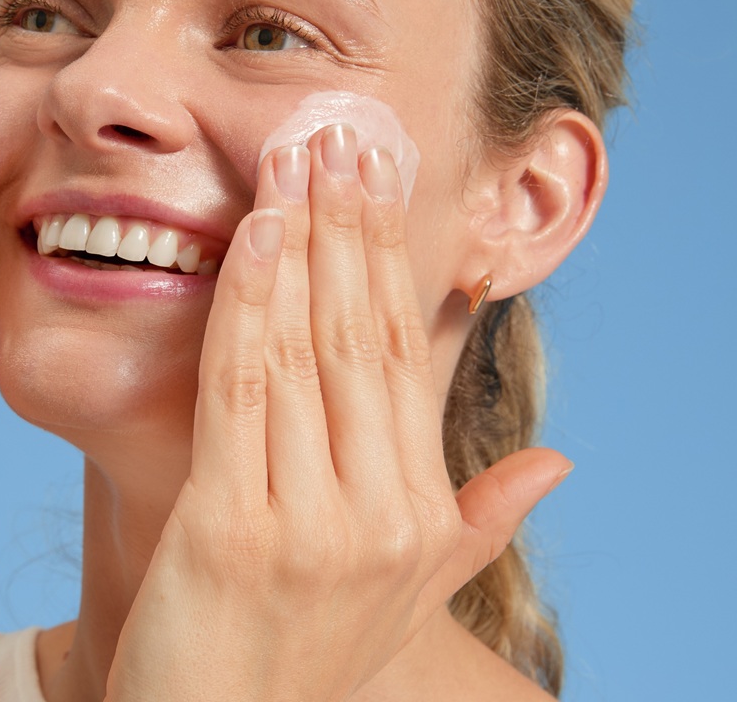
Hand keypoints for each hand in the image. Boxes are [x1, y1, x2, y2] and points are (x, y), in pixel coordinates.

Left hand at [106, 125, 569, 701]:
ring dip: (298, 242)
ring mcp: (305, 527)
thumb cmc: (306, 655)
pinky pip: (238, 392)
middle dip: (348, 226)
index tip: (379, 179)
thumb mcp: (409, 592)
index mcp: (417, 513)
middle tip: (339, 136)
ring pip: (303, 350)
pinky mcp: (228, 536)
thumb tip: (556, 462)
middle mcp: (377, 516)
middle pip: (361, 336)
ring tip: (293, 158)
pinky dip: (245, 305)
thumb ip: (480, 524)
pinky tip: (251, 234)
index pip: (403, 357)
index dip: (390, 258)